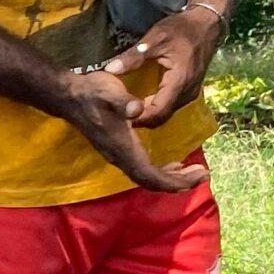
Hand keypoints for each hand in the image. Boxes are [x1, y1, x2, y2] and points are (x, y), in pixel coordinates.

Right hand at [57, 71, 207, 194]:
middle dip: (179, 183)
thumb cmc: (92, 92)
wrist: (69, 96)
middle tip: (204, 174)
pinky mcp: (119, 151)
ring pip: (148, 178)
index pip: (151, 176)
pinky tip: (174, 164)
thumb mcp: (110, 91)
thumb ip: (124, 101)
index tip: (200, 174)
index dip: (176, 181)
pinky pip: (143, 170)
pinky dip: (162, 172)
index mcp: (123, 147)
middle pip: (152, 182)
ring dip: (172, 179)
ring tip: (194, 172)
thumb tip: (138, 109)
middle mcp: (120, 157)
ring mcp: (118, 156)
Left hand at [122, 3, 223, 127]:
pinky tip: (140, 101)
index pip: (158, 111)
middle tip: (117, 114)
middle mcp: (188, 92)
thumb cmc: (181, 29)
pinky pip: (171, 105)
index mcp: (180, 81)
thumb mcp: (155, 38)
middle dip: (140, 119)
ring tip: (125, 109)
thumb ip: (133, 56)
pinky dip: (155, 107)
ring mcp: (191, 92)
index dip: (138, 118)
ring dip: (147, 114)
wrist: (206, 24)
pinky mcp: (190, 90)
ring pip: (167, 113)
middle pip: (162, 116)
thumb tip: (109, 70)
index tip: (118, 115)